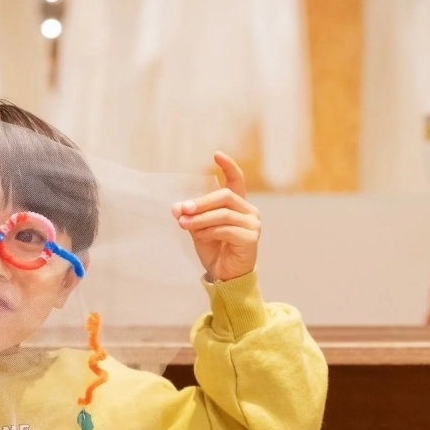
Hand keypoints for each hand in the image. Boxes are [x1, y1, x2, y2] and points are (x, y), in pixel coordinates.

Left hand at [173, 152, 259, 282]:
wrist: (224, 275)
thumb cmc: (215, 250)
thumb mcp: (198, 230)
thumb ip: (191, 217)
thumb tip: (177, 208)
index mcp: (237, 205)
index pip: (236, 180)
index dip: (228, 166)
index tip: (216, 154)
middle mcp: (248, 211)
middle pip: (225, 196)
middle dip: (201, 202)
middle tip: (182, 209)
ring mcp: (253, 224)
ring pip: (224, 214)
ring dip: (201, 219)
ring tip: (184, 224)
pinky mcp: (251, 238)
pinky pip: (227, 230)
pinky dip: (210, 232)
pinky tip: (201, 237)